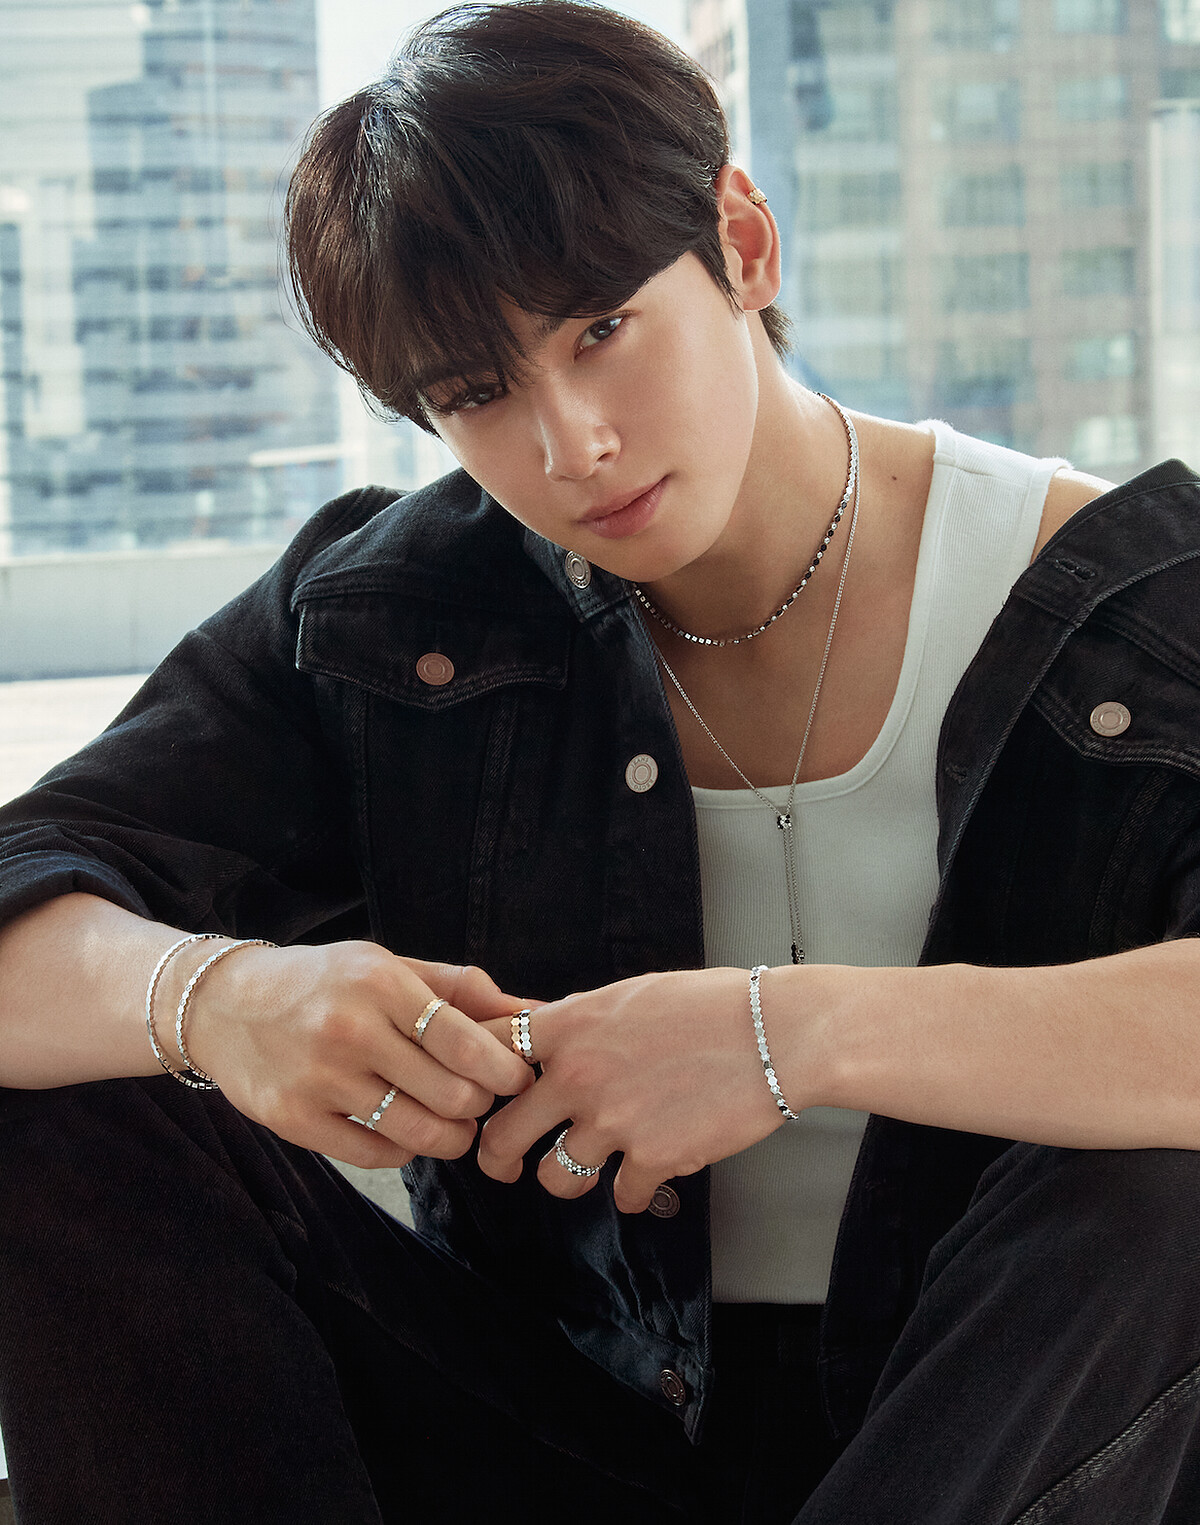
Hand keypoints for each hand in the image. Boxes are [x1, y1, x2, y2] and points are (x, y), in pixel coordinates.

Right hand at [176, 941, 534, 1167]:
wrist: (225, 1005)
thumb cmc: (325, 982)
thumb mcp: (389, 965)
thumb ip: (461, 988)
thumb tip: (534, 1009)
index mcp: (380, 984)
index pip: (464, 1042)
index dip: (505, 1070)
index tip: (518, 1079)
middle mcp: (349, 1030)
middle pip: (451, 1095)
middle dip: (480, 1106)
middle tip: (478, 1100)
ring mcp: (318, 1079)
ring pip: (418, 1134)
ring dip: (450, 1137)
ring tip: (452, 1124)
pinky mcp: (294, 1120)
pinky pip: (376, 1155)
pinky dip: (403, 1151)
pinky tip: (403, 1130)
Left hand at [475, 967, 792, 1212]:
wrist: (777, 1033)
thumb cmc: (713, 1005)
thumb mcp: (632, 994)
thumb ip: (581, 1020)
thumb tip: (543, 1035)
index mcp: (570, 1026)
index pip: (487, 1049)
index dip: (472, 1073)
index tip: (474, 1091)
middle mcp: (580, 1076)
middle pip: (501, 1135)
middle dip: (496, 1156)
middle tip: (503, 1163)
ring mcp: (614, 1122)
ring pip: (554, 1178)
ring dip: (567, 1179)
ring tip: (584, 1171)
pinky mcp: (653, 1160)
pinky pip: (621, 1198)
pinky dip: (633, 1192)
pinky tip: (647, 1175)